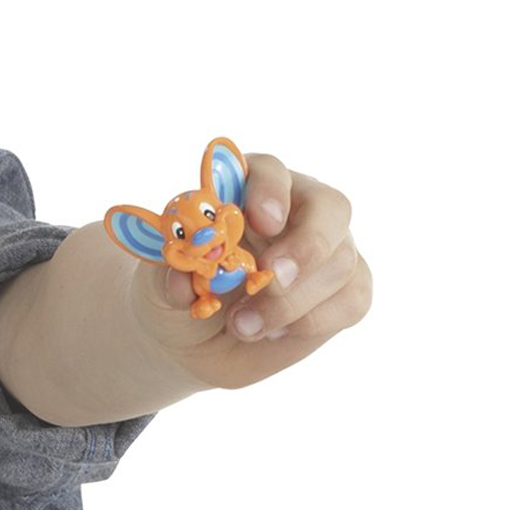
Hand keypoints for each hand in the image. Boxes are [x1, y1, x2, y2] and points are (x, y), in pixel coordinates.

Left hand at [135, 153, 371, 389]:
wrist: (192, 339)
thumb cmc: (177, 294)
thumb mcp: (155, 286)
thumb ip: (167, 275)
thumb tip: (181, 279)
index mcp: (246, 191)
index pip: (269, 170)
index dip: (270, 189)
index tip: (262, 220)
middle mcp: (295, 210)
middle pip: (330, 207)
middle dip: (306, 245)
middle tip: (271, 277)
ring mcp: (326, 248)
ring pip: (340, 261)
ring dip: (292, 301)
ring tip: (242, 325)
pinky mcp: (343, 289)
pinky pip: (353, 298)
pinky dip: (315, 320)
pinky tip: (274, 332)